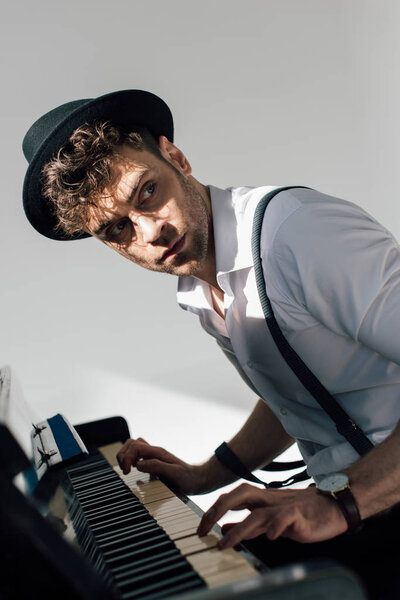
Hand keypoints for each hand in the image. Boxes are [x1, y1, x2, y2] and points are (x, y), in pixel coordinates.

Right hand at [116, 437, 202, 494]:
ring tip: (127, 469)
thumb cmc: (187, 478)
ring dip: (126, 455)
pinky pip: (138, 454)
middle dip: (123, 455)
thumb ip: (155, 467)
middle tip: (125, 470)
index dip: (127, 458)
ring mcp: (154, 455)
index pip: (135, 446)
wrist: (197, 480)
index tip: (127, 472)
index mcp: (157, 452)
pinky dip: (131, 459)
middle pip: (131, 443)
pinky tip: (133, 469)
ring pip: (134, 446)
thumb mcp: (173, 473)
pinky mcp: (153, 461)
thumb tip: (139, 465)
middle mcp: (154, 451)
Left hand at [197, 483, 348, 547]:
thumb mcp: (271, 517)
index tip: (201, 528)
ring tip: (225, 543)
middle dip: (219, 510)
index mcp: (263, 499)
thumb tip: (224, 527)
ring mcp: (284, 506)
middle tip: (204, 530)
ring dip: (239, 529)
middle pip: (240, 495)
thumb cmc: (303, 513)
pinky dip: (276, 526)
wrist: (334, 506)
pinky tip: (270, 537)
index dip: (215, 510)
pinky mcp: (300, 515)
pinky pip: (285, 518)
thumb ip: (249, 523)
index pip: (233, 498)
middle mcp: (270, 500)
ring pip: (258, 513)